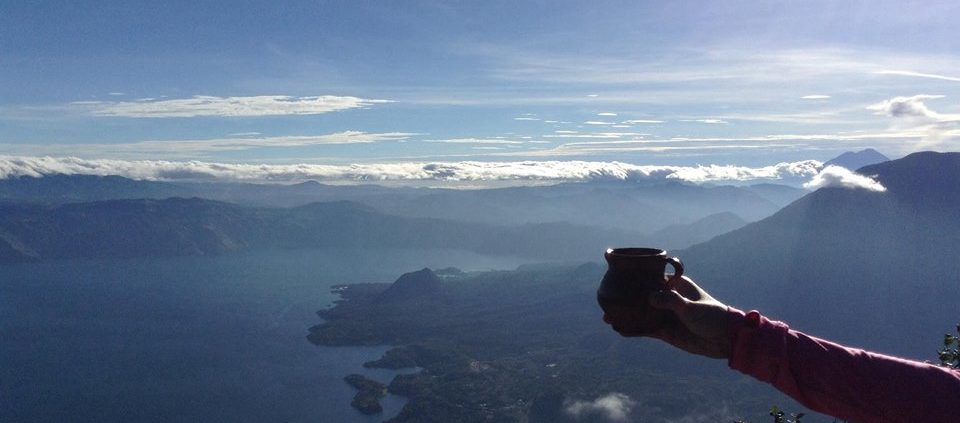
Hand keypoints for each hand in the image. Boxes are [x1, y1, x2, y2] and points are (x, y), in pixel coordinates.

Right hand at [602, 275, 734, 358]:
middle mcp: (668, 298)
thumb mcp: (691, 307)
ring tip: (607, 317)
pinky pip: (645, 329)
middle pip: (642, 295)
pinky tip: (619, 329)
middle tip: (606, 298)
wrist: (725, 340)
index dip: (635, 275)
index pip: (651, 276)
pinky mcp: (665, 331)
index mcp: (676, 285)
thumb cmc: (712, 317)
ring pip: (640, 313)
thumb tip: (649, 298)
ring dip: (625, 314)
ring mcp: (665, 315)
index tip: (618, 275)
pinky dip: (632, 329)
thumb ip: (671, 301)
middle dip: (625, 297)